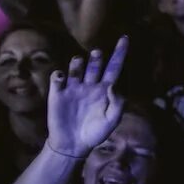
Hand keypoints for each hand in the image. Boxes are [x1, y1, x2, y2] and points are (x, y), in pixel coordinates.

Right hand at [45, 38, 129, 157]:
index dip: (119, 53)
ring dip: (78, 64)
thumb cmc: (96, 132)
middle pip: (95, 66)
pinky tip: (61, 77)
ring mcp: (73, 89)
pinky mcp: (58, 95)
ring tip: (79, 61)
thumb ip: (117, 103)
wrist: (74, 145)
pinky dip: (59, 76)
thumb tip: (113, 86)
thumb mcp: (112, 120)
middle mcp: (90, 85)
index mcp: (106, 89)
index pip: (114, 67)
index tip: (125, 38)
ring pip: (76, 69)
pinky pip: (58, 80)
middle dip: (96, 58)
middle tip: (97, 53)